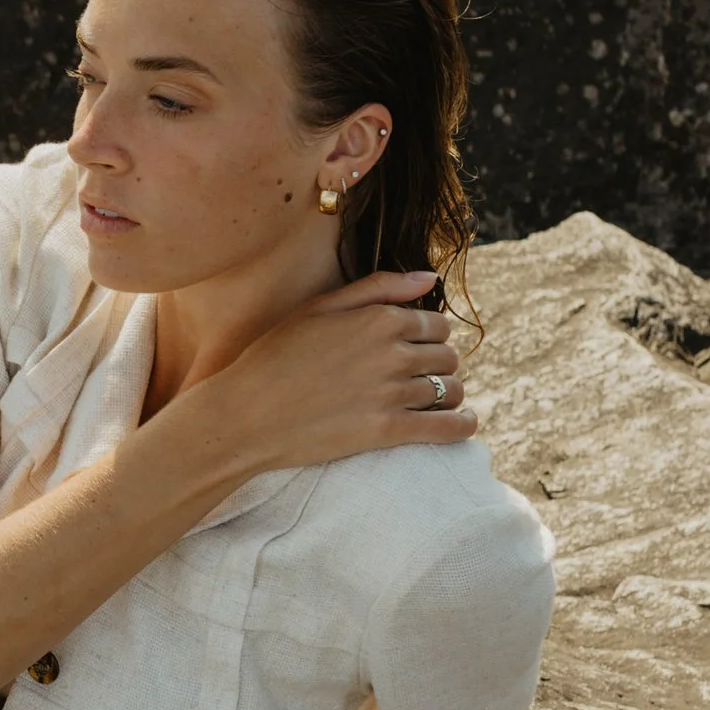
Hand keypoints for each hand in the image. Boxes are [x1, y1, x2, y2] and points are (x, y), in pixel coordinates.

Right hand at [213, 270, 472, 470]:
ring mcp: (392, 392)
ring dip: (449, 396)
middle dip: (440, 366)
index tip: (418, 349)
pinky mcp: (388, 430)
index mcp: (379, 318)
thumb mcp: (320, 308)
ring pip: (450, 391)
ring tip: (435, 402)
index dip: (430, 337)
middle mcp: (393, 352)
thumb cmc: (275, 356)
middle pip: (448, 357)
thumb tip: (430, 278)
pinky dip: (462, 427)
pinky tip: (463, 427)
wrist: (246, 413)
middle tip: (423, 378)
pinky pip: (447, 428)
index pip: (437, 324)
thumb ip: (379, 287)